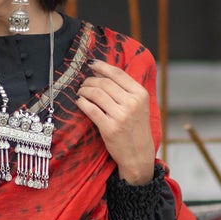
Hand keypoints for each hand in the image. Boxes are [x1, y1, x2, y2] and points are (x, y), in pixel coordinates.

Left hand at [75, 62, 155, 181]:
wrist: (138, 156)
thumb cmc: (136, 129)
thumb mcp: (139, 106)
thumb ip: (125, 90)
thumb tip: (101, 71)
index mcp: (140, 94)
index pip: (118, 74)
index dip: (101, 66)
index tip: (91, 64)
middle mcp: (132, 103)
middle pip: (104, 82)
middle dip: (90, 80)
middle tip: (83, 83)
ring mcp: (121, 116)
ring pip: (96, 93)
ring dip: (84, 90)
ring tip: (81, 92)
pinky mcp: (110, 128)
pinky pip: (91, 109)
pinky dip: (82, 103)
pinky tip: (80, 102)